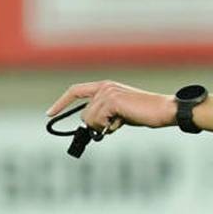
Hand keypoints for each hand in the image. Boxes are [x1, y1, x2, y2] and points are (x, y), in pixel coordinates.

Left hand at [46, 81, 175, 133]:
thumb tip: (90, 127)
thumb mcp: (120, 113)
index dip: (62, 103)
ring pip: (90, 119)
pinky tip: (123, 121)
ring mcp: (107, 92)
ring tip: (122, 121)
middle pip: (85, 113)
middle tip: (113, 126)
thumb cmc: (146, 113)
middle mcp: (104, 87)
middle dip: (96, 125)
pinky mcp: (112, 100)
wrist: (163, 110)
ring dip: (104, 127)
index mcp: (106, 86)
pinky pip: (98, 121)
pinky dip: (109, 127)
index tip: (49, 113)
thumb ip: (104, 114)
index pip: (76, 91)